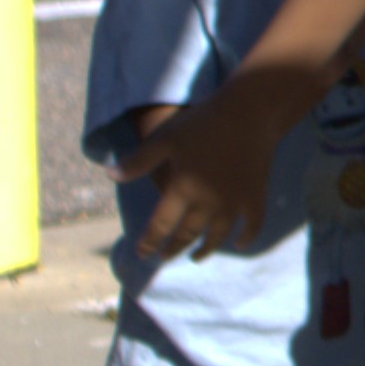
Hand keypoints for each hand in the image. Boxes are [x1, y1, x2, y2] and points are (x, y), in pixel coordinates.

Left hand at [125, 75, 285, 260]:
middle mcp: (207, 201)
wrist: (252, 108)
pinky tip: (240, 242)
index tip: (143, 253)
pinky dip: (247, 237)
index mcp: (182, 188)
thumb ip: (138, 160)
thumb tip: (109, 175)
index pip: (159, 227)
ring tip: (196, 256)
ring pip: (217, 236)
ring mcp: (234, 200)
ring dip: (205, 250)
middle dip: (173, 249)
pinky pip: (253, 223)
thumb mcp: (166, 138)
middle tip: (164, 257)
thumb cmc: (205, 121)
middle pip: (187, 235)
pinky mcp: (256, 194)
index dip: (149, 243)